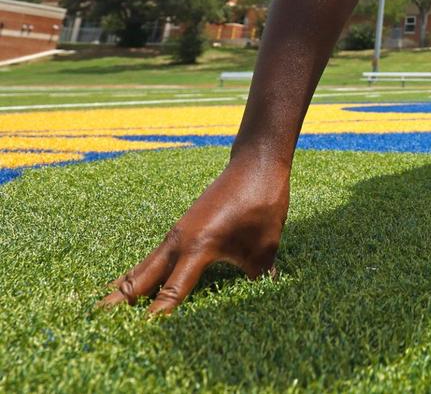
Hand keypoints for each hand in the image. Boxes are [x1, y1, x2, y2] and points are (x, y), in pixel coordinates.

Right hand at [99, 155, 289, 314]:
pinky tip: (134, 279)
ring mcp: (179, 232)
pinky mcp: (183, 227)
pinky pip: (156, 255)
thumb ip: (257, 274)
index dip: (158, 314)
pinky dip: (141, 271)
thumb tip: (261, 294)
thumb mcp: (266, 244)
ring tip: (104, 305)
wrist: (256, 164)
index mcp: (199, 247)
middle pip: (142, 277)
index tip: (141, 334)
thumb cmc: (261, 202)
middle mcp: (180, 241)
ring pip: (145, 264)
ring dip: (126, 285)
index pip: (173, 290)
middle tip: (96, 320)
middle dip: (121, 300)